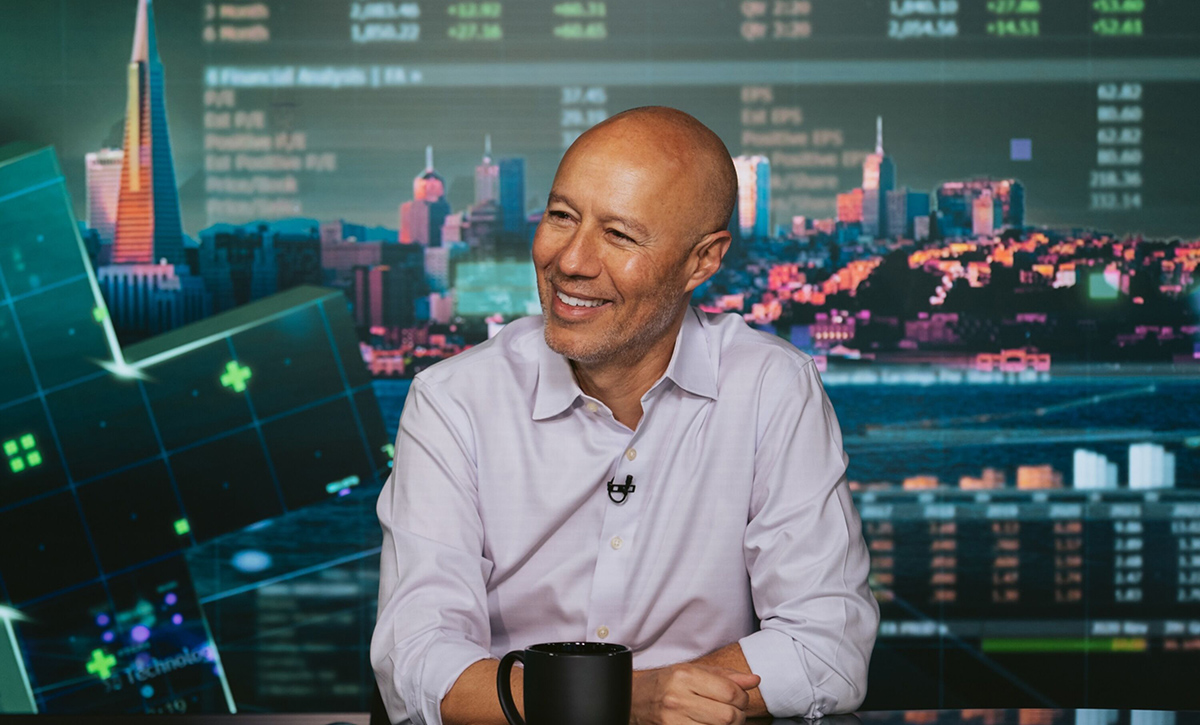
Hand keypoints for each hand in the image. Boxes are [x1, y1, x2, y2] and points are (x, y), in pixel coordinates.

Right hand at [631, 663, 761, 724]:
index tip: (739, 699)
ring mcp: (674, 720)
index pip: (731, 692)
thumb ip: (726, 676)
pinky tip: (709, 724)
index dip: (743, 698)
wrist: (634, 699)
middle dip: (738, 716)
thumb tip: (754, 680)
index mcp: (685, 676)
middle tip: (733, 712)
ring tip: (721, 718)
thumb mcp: (693, 671)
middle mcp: (678, 698)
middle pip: (728, 716)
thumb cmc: (666, 683)